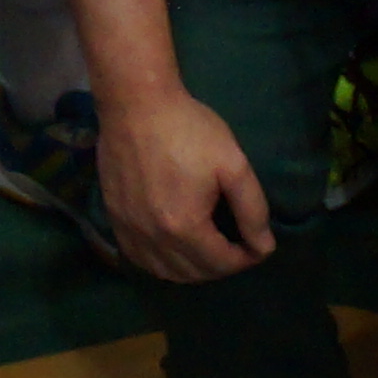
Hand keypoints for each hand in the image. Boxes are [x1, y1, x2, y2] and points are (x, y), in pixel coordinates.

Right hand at [95, 76, 277, 280]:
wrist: (135, 104)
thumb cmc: (188, 129)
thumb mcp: (232, 164)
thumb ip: (252, 209)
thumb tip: (263, 247)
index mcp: (184, 227)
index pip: (221, 264)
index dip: (245, 258)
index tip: (257, 245)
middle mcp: (153, 239)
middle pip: (194, 273)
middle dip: (221, 266)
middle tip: (236, 245)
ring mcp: (129, 231)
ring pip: (165, 272)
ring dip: (192, 269)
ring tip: (209, 250)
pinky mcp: (114, 220)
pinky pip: (140, 259)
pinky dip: (162, 263)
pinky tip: (173, 248)